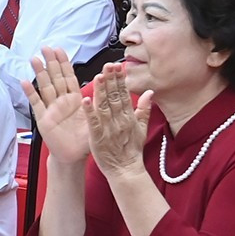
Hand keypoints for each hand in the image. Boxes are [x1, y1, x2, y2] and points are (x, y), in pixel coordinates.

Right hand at [22, 46, 91, 165]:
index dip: (64, 63)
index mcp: (76, 100)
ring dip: (39, 73)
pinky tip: (24, 82)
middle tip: (45, 47)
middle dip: (51, 62)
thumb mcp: (97, 120)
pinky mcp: (43, 119)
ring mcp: (51, 109)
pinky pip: (36, 104)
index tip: (60, 50)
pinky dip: (30, 93)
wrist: (74, 156)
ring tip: (34, 59)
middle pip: (55, 78)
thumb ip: (96, 105)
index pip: (69, 77)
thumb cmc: (85, 140)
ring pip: (45, 87)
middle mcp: (62, 102)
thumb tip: (99, 88)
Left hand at [84, 64, 151, 179]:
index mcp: (128, 116)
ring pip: (104, 106)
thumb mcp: (141, 128)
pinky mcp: (98, 137)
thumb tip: (150, 92)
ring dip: (101, 91)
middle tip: (109, 65)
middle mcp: (119, 120)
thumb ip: (144, 109)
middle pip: (115, 97)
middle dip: (112, 80)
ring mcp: (108, 128)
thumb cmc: (131, 150)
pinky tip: (85, 100)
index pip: (124, 94)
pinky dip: (90, 111)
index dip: (120, 80)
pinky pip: (93, 122)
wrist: (125, 170)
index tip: (117, 66)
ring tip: (98, 76)